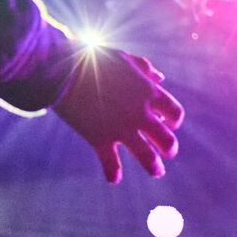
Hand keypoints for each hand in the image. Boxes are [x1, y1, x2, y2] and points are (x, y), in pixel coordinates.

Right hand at [51, 47, 183, 182]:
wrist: (61, 66)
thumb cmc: (90, 57)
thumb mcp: (121, 57)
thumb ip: (142, 68)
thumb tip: (159, 78)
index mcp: (147, 92)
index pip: (175, 112)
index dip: (174, 120)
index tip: (168, 124)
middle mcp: (139, 113)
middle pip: (167, 140)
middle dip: (169, 149)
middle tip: (166, 153)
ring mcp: (121, 127)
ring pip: (148, 157)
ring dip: (154, 167)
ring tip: (156, 172)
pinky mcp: (99, 137)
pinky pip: (110, 162)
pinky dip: (113, 173)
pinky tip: (114, 178)